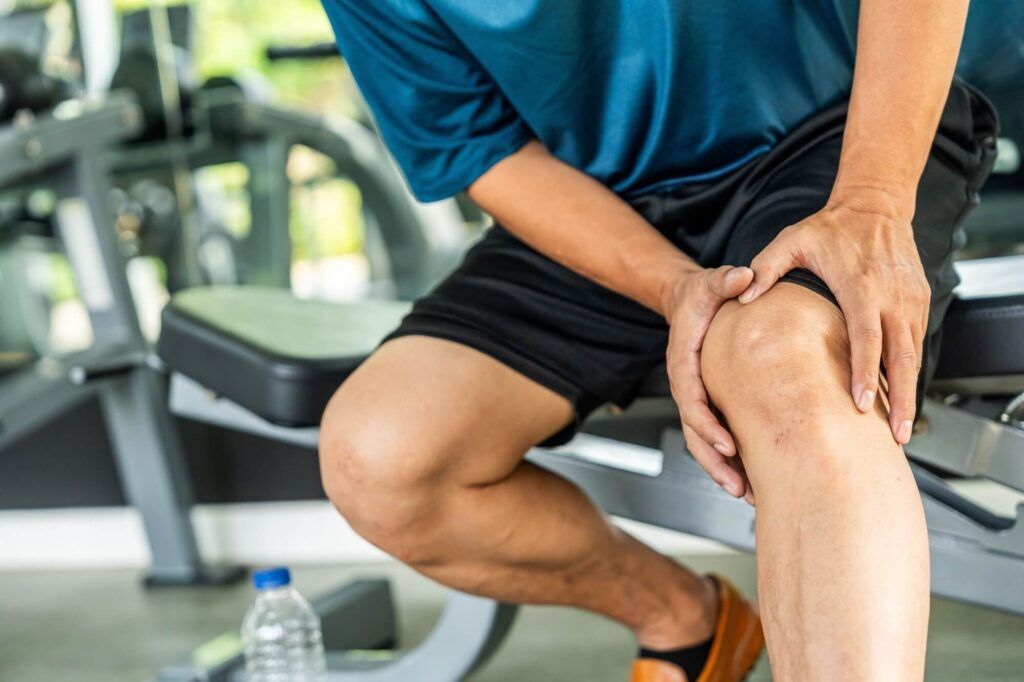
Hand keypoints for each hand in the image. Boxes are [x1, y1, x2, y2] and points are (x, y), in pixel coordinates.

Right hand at [663, 265, 755, 501]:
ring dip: (722, 469)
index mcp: (683, 363)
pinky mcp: (710, 403)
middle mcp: (686, 386)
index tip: (728, 443)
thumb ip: (725, 280)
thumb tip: (744, 275)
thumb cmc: (699, 296)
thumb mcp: (710, 282)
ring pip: (702, 442)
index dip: (707, 424)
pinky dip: (731, 459)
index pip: (691, 400)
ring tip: (746, 494)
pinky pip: (716, 435)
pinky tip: (752, 477)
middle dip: (715, 462)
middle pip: (694, 432)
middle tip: (738, 485)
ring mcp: (698, 397)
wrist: (688, 302)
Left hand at [738, 193, 928, 443]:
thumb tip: (743, 296)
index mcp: (861, 287)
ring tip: (901, 430)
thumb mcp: (791, 240)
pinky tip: (899, 397)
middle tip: (897, 436)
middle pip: (901, 357)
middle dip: (901, 398)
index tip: (862, 404)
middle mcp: (892, 297)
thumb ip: (766, 268)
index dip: (866, 372)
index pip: (866, 337)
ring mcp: (910, 300)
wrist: (875, 204)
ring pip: (914, 355)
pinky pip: (915, 343)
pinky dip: (909, 372)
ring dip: (910, 391)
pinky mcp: (918, 301)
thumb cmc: (829, 227)